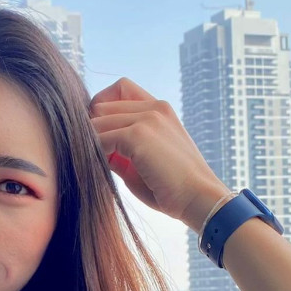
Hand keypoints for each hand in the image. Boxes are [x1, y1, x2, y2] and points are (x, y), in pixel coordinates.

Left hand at [88, 76, 229, 221]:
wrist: (199, 199)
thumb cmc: (173, 189)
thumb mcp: (143, 163)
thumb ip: (120, 150)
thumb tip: (95, 148)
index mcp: (159, 110)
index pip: (118, 91)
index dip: (103, 113)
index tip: (103, 138)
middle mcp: (154, 108)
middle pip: (102, 104)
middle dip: (92, 129)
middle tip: (94, 154)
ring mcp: (147, 119)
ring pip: (97, 120)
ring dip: (91, 142)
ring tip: (94, 163)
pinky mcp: (138, 134)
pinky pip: (100, 138)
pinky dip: (94, 152)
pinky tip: (99, 168)